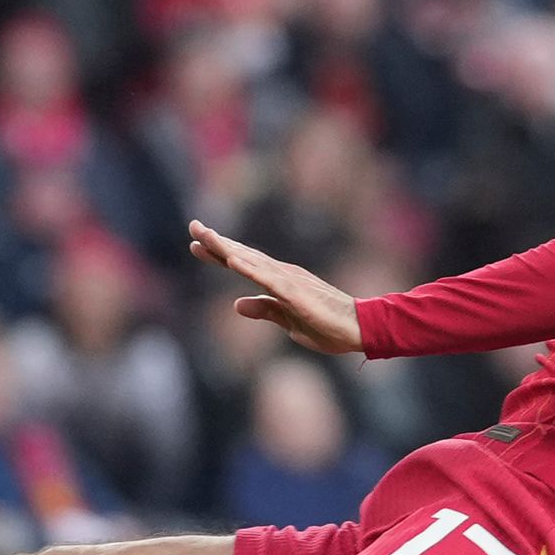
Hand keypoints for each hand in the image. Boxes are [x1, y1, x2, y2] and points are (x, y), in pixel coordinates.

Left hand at [186, 219, 362, 355]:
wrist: (361, 330)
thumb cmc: (327, 324)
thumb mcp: (287, 321)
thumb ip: (264, 310)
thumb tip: (236, 304)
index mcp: (278, 281)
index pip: (243, 263)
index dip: (218, 253)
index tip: (195, 243)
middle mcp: (282, 274)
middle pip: (244, 255)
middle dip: (216, 241)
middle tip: (193, 225)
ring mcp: (289, 282)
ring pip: (253, 262)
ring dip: (229, 249)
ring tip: (206, 236)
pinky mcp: (297, 294)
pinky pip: (270, 281)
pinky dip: (250, 270)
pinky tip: (232, 261)